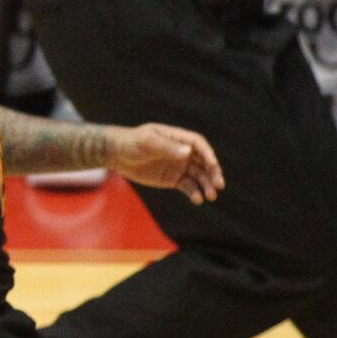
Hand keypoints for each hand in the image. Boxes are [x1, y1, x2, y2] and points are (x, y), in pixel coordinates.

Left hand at [108, 123, 223, 203]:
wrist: (116, 154)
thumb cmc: (131, 142)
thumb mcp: (147, 142)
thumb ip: (167, 147)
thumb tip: (187, 152)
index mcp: (176, 138)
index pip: (198, 144)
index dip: (208, 153)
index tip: (213, 164)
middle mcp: (181, 151)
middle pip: (203, 161)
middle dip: (213, 172)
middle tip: (219, 185)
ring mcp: (178, 166)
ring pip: (199, 175)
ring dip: (206, 185)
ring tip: (210, 196)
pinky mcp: (173, 179)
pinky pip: (188, 186)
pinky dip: (194, 192)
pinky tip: (197, 199)